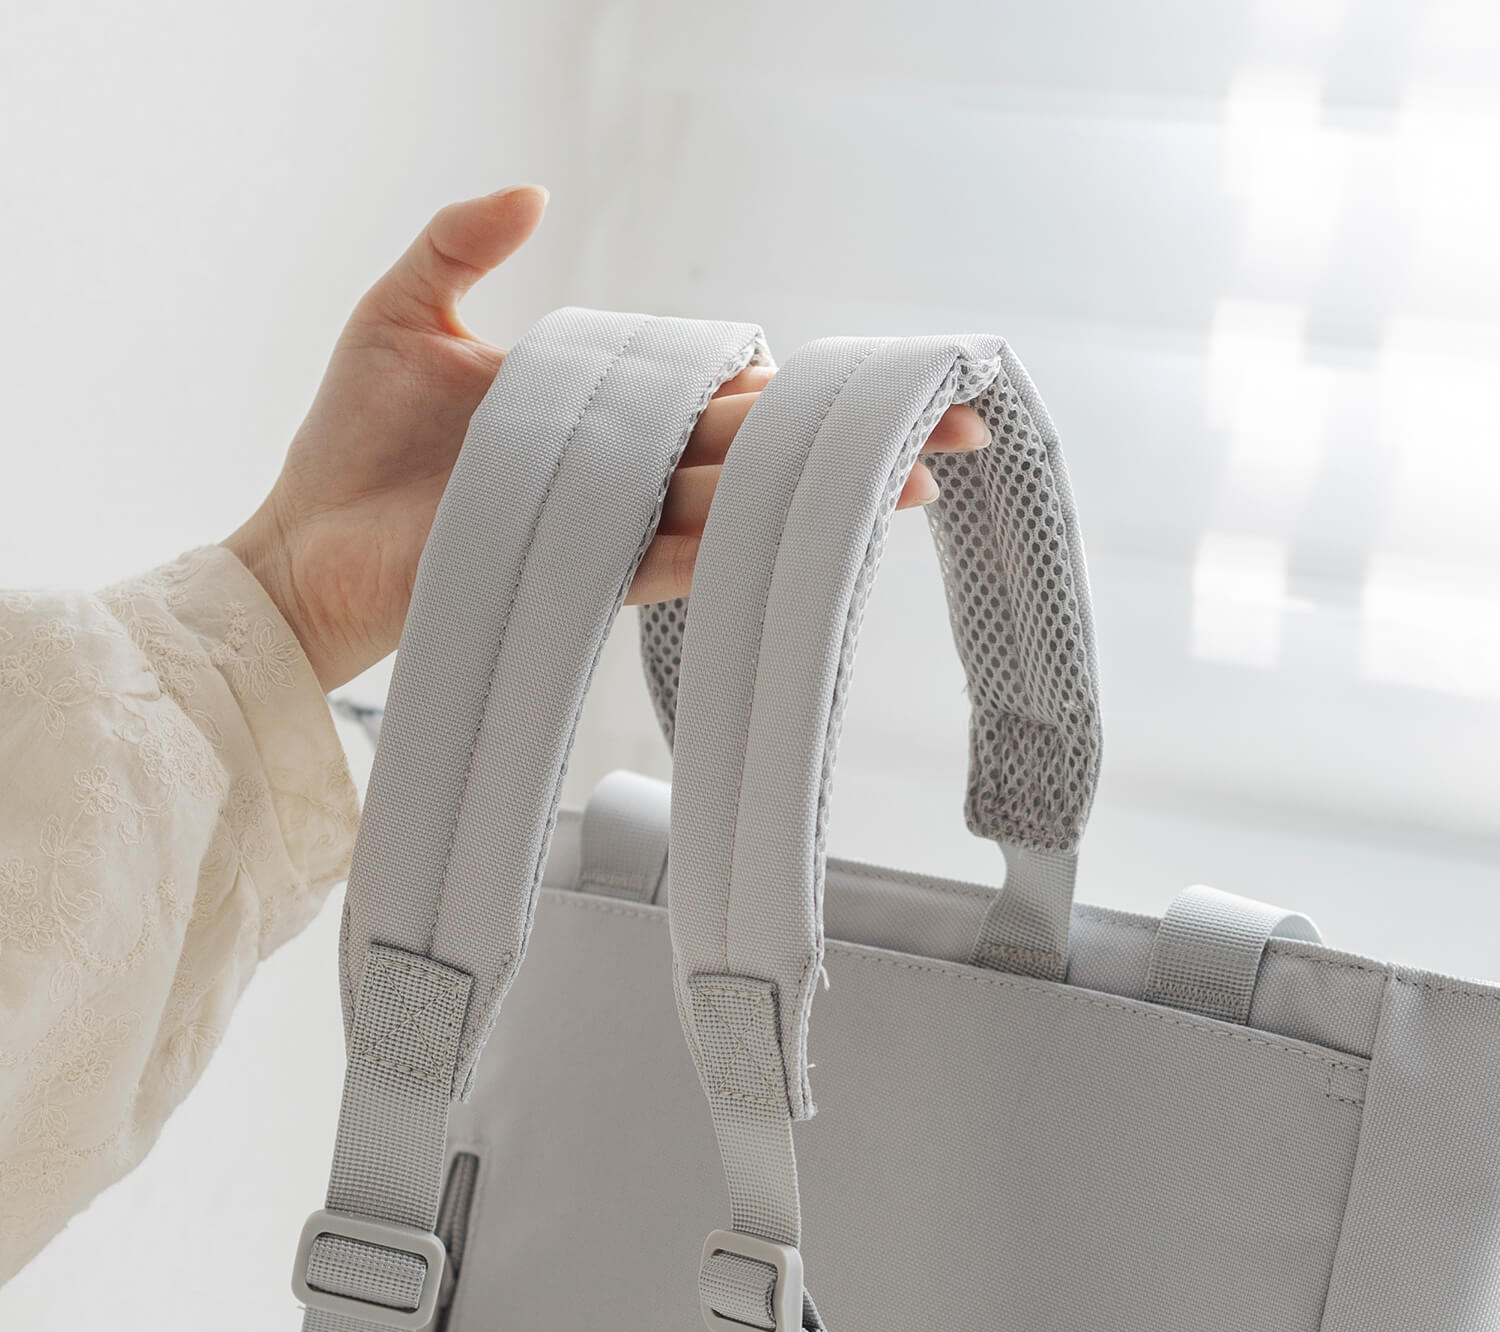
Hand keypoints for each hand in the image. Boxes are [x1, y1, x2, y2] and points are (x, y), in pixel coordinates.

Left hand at [225, 189, 989, 692]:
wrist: (301, 549)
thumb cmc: (347, 445)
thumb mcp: (403, 311)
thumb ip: (465, 243)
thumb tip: (537, 189)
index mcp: (600, 404)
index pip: (715, 382)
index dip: (790, 375)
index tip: (866, 376)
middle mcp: (619, 467)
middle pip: (754, 445)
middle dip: (850, 436)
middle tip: (950, 430)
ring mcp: (604, 524)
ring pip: (729, 501)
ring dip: (813, 493)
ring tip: (908, 481)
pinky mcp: (571, 572)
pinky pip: (660, 556)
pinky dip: (718, 543)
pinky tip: (781, 528)